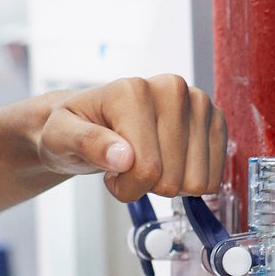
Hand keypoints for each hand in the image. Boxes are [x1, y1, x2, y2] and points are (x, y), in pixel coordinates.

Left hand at [34, 75, 225, 203]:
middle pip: (173, 180)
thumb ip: (86, 143)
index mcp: (134, 91)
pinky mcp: (214, 120)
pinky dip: (189, 181)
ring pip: (196, 182)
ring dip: (168, 184)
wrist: (90, 118)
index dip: (125, 186)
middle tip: (127, 166)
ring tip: (146, 161)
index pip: (146, 169)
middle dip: (147, 185)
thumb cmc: (74, 127)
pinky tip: (170, 162)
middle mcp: (172, 89)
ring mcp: (198, 103)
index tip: (110, 172)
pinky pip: (214, 177)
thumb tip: (123, 157)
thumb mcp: (60, 136)